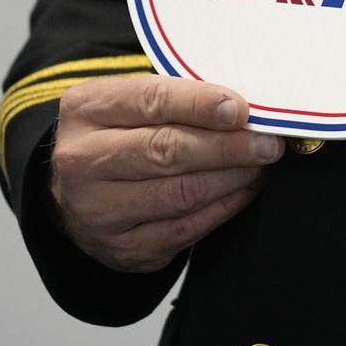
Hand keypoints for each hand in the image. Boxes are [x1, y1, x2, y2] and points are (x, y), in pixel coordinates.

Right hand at [50, 74, 283, 272]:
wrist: (78, 193)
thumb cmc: (121, 136)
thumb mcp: (133, 104)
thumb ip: (180, 99)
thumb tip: (242, 107)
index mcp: (86, 109)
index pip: (150, 101)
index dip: (201, 105)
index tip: (241, 109)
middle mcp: (83, 160)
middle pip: (167, 151)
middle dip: (228, 147)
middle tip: (267, 143)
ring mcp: (98, 209)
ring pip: (181, 194)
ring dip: (232, 178)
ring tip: (260, 164)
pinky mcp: (123, 247)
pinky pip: (186, 228)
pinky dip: (224, 207)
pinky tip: (243, 190)